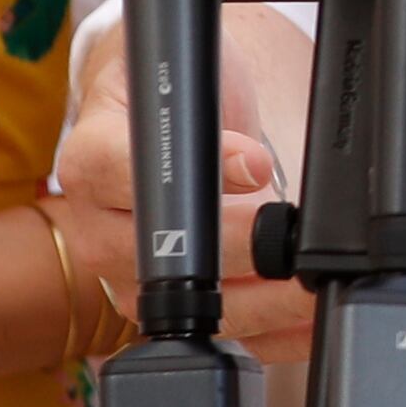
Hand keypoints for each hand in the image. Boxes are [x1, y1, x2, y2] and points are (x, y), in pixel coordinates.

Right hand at [48, 99, 309, 363]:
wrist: (159, 116)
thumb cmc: (170, 91)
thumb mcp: (183, 74)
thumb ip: (206, 110)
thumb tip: (248, 165)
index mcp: (89, 160)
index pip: (120, 177)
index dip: (195, 178)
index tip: (256, 167)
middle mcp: (100, 228)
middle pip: (165, 265)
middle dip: (247, 259)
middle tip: (300, 249)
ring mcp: (130, 275)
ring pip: (194, 312)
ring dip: (268, 307)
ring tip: (316, 288)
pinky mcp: (170, 305)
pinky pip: (219, 330)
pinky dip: (274, 332)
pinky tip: (308, 321)